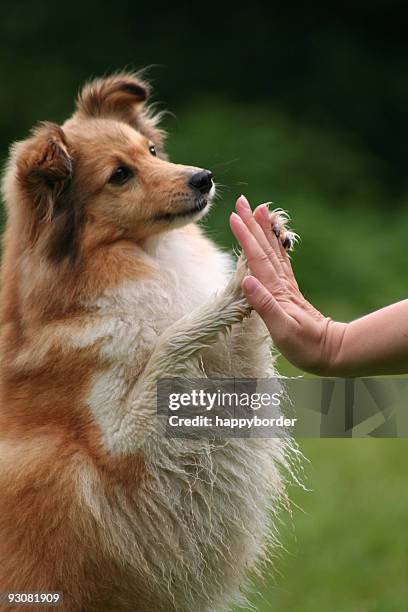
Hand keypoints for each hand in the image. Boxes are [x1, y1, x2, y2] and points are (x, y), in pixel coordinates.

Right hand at [229, 195, 345, 374]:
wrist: (330, 351)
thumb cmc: (305, 346)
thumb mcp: (282, 330)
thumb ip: (264, 305)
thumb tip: (247, 280)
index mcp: (276, 291)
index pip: (257, 258)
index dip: (245, 236)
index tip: (233, 216)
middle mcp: (281, 283)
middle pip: (264, 247)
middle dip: (252, 224)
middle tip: (242, 201)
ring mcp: (287, 286)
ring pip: (273, 250)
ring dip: (264, 229)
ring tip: (259, 210)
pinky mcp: (289, 291)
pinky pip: (280, 261)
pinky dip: (274, 246)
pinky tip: (272, 239)